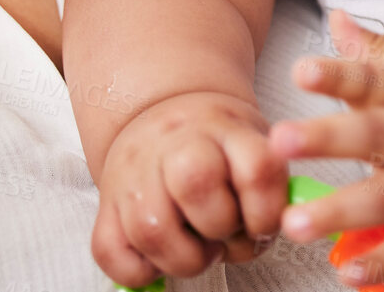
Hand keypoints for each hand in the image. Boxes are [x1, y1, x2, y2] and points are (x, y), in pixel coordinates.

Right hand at [91, 90, 290, 285]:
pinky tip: (163, 258)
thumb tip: (278, 228)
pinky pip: (110, 251)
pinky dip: (141, 271)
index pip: (257, 168)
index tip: (262, 226)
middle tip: (225, 235)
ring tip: (199, 251)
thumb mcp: (255, 140)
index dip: (266, 213)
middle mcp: (176, 143)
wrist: (162, 113)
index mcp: (226, 128)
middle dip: (220, 228)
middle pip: (195, 183)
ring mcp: (135, 172)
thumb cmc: (217, 141)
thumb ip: (270, 182)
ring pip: (152, 228)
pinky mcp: (106, 203)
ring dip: (185, 259)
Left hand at [269, 9, 383, 286]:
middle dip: (327, 138)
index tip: (301, 70)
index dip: (338, 75)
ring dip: (343, 211)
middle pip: (375, 136)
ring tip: (295, 221)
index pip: (374, 80)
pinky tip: (350, 274)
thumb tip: (337, 19)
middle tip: (280, 141)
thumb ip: (379, 52)